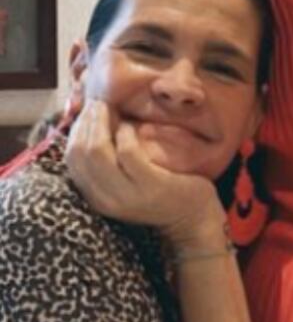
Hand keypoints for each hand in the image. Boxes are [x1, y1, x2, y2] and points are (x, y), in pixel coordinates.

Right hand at [66, 100, 224, 243]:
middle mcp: (105, 199)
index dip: (75, 130)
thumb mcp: (124, 181)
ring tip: (110, 108)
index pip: (71, 158)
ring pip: (98, 150)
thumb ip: (107, 161)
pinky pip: (128, 152)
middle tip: (98, 104)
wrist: (192, 218)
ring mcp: (127, 194)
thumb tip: (89, 122)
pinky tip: (131, 126)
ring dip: (101, 123)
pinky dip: (126, 133)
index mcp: (94, 196)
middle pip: (80, 152)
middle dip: (86, 122)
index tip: (86, 112)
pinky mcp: (151, 185)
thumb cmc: (157, 191)